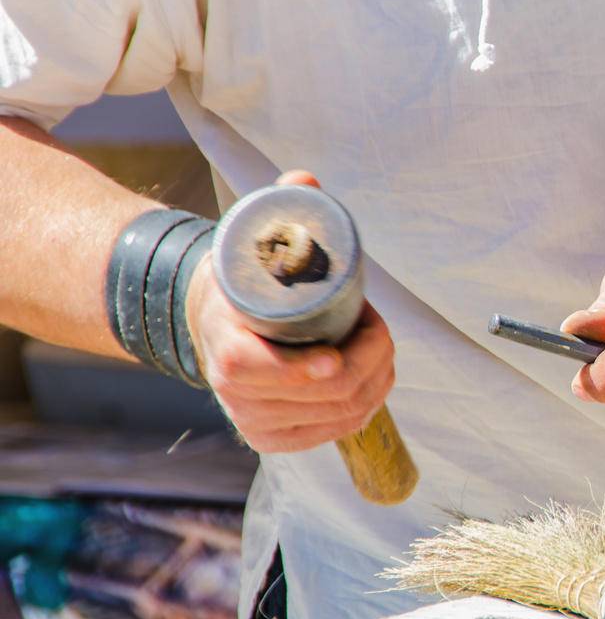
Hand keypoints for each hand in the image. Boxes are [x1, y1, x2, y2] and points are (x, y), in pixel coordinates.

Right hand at [186, 171, 395, 452]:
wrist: (214, 321)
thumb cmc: (244, 281)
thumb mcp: (251, 242)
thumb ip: (278, 206)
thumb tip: (305, 179)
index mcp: (227, 351)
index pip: (259, 370)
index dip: (309, 365)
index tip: (344, 342)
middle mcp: (238, 396)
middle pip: (326, 393)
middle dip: (369, 357)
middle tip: (375, 323)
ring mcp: (258, 423)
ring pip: (343, 414)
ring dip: (376, 376)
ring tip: (375, 340)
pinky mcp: (278, 439)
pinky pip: (340, 430)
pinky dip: (369, 402)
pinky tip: (375, 375)